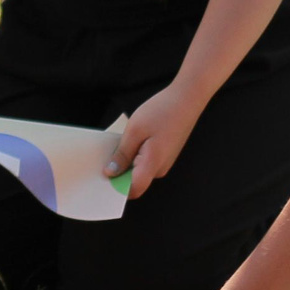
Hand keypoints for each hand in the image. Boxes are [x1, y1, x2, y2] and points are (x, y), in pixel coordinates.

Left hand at [112, 82, 201, 196]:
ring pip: (139, 170)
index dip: (116, 188)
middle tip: (105, 155)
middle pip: (135, 181)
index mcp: (153, 164)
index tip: (102, 177)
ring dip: (126, 161)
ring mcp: (164, 162)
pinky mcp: (164, 155)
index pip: (133, 190)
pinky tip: (131, 140)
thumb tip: (110, 173)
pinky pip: (145, 161)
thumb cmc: (162, 111)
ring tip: (119, 143)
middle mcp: (160, 168)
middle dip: (119, 172)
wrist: (187, 99)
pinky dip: (135, 154)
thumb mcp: (135, 130)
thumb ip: (122, 154)